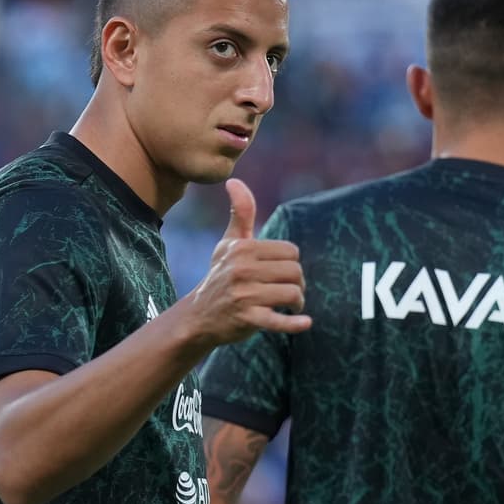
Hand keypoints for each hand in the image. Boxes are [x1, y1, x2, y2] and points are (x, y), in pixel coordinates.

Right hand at [183, 178, 311, 346]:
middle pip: (295, 272)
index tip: (282, 273)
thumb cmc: (220, 275)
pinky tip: (305, 322)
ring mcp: (244, 295)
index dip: (291, 263)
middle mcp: (242, 270)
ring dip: (297, 303)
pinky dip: (294, 323)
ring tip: (289, 306)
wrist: (198, 316)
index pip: (290, 251)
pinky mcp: (247, 319)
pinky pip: (278, 321)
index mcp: (243, 249)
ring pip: (292, 293)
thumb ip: (240, 213)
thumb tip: (234, 180)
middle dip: (297, 283)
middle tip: (288, 291)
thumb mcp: (228, 244)